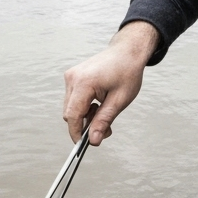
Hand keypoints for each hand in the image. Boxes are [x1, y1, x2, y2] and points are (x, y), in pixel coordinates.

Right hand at [62, 21, 158, 145]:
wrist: (127, 51)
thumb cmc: (127, 72)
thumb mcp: (119, 100)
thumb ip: (104, 121)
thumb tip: (93, 141)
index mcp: (84, 82)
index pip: (72, 116)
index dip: (76, 133)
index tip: (83, 145)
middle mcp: (73, 78)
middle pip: (69, 113)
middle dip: (84, 125)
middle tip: (106, 128)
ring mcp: (71, 76)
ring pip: (71, 108)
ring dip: (85, 116)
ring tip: (105, 111)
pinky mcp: (72, 77)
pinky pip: (73, 99)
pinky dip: (84, 106)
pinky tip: (99, 102)